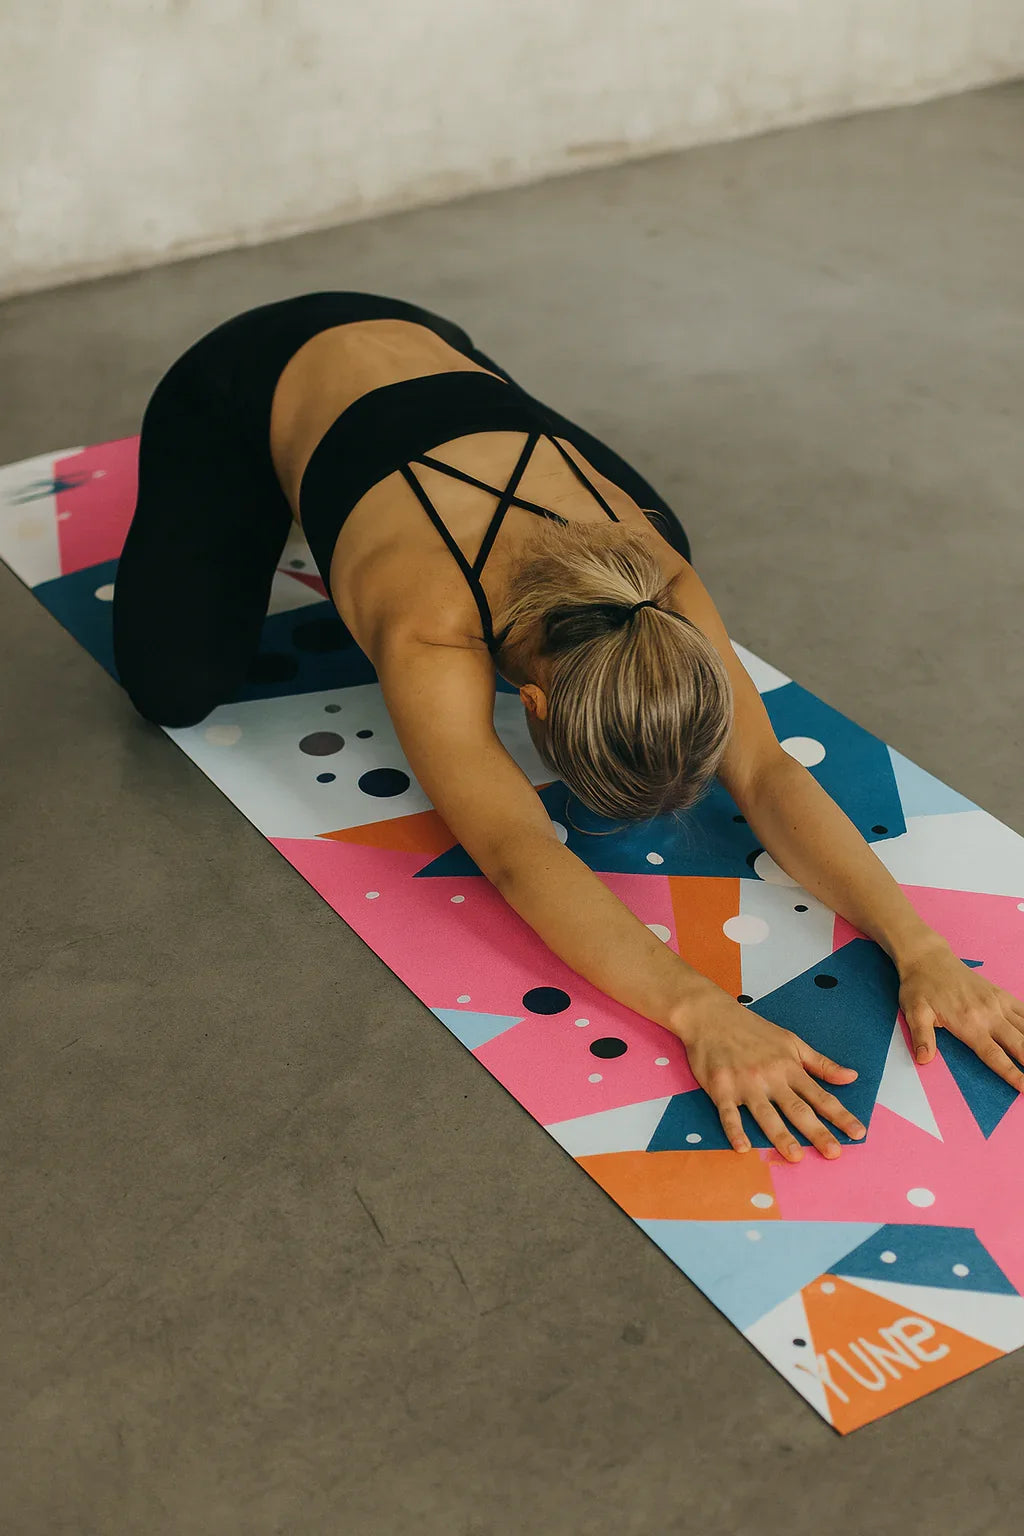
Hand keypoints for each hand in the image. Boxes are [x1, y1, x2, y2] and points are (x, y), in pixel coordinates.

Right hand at [682, 990, 866, 1161]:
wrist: (711, 1016)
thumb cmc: (752, 1029)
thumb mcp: (791, 1041)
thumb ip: (820, 1063)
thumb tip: (851, 1077)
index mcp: (789, 1067)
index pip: (820, 1095)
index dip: (840, 1115)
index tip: (858, 1132)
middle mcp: (770, 1076)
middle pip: (797, 1109)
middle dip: (817, 1132)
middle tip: (834, 1152)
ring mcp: (745, 1083)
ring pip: (766, 1114)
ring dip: (781, 1136)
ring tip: (796, 1156)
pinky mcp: (721, 1088)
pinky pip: (728, 1113)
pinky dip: (735, 1130)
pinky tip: (742, 1147)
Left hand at [899, 938, 1023, 1089]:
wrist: (928, 958)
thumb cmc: (920, 987)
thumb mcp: (914, 1012)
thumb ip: (921, 1037)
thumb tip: (924, 1059)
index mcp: (969, 1024)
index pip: (995, 1055)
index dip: (1012, 1073)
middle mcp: (989, 1014)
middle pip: (1018, 1044)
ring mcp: (997, 1003)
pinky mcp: (1001, 994)